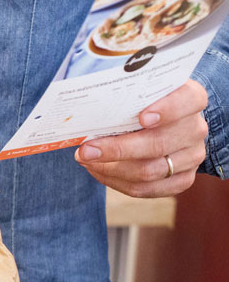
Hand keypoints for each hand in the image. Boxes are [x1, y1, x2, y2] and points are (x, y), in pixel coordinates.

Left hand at [75, 80, 208, 197]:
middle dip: (118, 149)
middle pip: (159, 143)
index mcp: (191, 99)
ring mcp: (192, 156)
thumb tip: (89, 109)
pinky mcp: (182, 179)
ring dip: (111, 169)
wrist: (163, 126)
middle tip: (86, 150)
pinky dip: (116, 182)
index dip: (168, 109)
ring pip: (149, 171)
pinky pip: (145, 188)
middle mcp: (196, 128)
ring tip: (86, 160)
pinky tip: (98, 171)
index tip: (143, 117)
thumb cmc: (143, 105)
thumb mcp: (138, 93)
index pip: (189, 100)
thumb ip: (124, 96)